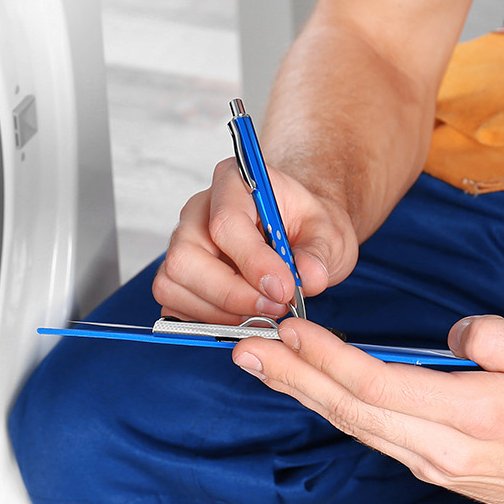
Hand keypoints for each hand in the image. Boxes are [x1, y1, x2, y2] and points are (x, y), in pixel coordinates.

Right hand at [153, 157, 359, 322]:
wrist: (298, 236)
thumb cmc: (308, 226)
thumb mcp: (330, 232)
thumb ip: (320, 253)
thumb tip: (308, 277)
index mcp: (232, 183)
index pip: (226, 223)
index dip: (253, 262)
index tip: (284, 289)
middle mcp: (198, 211)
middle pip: (186, 258)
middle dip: (231, 294)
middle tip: (275, 308)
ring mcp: (183, 243)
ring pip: (173, 285)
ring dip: (221, 312)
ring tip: (263, 312)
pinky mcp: (177, 276)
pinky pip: (175, 305)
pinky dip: (209, 320)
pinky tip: (244, 316)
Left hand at [231, 315, 503, 503]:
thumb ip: (497, 337)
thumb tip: (449, 337)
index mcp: (472, 416)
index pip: (376, 384)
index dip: (326, 357)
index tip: (289, 330)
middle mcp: (445, 452)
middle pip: (351, 411)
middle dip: (294, 377)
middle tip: (244, 349)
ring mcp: (440, 468)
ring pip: (358, 428)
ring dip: (307, 395)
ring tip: (265, 367)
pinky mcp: (441, 473)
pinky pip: (377, 437)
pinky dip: (339, 411)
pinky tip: (316, 392)